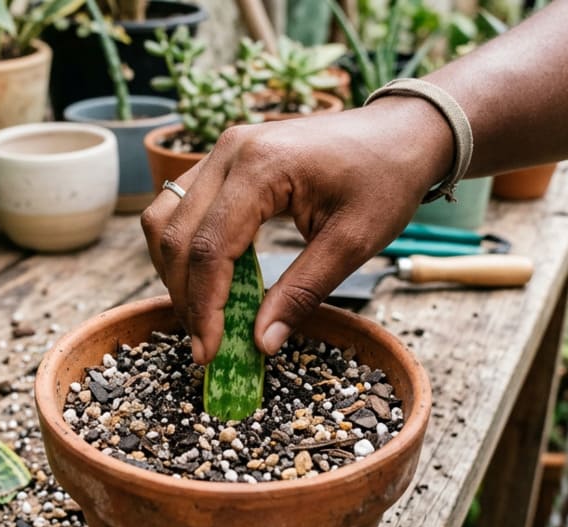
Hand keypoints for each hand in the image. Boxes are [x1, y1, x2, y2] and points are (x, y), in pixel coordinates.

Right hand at [141, 97, 452, 363]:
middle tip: (204, 343)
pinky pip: (181, 206)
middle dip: (185, 296)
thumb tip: (261, 343)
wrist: (402, 133)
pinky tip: (208, 282)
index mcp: (261, 167)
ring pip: (165, 218)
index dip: (204, 307)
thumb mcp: (354, 243)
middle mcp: (230, 151)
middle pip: (177, 235)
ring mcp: (222, 151)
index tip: (208, 352)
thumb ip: (303, 292)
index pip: (211, 248)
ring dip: (175, 272)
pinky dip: (185, 248)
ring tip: (202, 316)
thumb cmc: (385, 180)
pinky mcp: (224, 159)